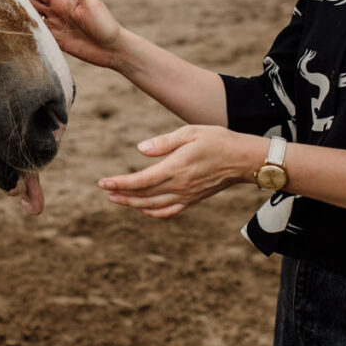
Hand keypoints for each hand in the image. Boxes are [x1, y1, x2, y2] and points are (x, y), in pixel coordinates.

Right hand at [15, 0, 122, 69]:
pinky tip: (14, 31)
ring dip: (18, 15)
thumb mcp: (91, 3)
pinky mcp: (57, 42)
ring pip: (32, 19)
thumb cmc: (105, 24)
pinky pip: (39, 35)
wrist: (113, 49)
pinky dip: (27, 32)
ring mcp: (56, 27)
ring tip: (0, 11)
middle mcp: (56, 13)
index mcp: (62, 1)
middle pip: (31, 3)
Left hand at [98, 125, 263, 218]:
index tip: (102, 182)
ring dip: (132, 204)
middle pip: (143, 196)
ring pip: (153, 207)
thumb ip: (164, 142)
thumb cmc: (217, 140)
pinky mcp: (193, 200)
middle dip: (121, 194)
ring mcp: (187, 196)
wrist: (243, 159)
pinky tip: (142, 209)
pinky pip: (169, 212)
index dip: (120, 183)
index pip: (141, 180)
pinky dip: (152, 213)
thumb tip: (140, 150)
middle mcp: (180, 186)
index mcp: (177, 168)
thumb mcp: (190, 132)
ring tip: (116, 198)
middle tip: (105, 190)